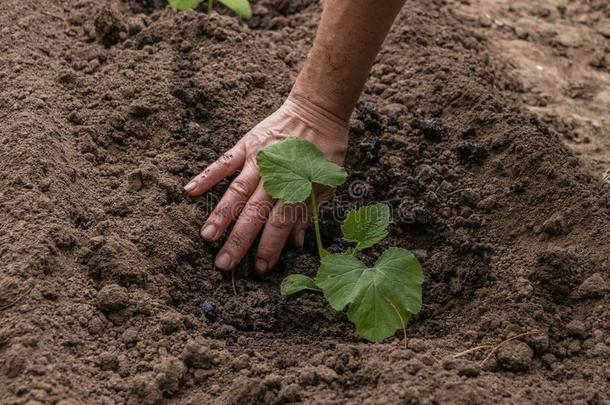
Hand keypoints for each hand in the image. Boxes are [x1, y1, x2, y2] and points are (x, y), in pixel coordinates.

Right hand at [184, 95, 348, 272]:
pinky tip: (190, 191)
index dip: (270, 247)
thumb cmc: (325, 151)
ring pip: (236, 191)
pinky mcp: (246, 145)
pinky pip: (224, 162)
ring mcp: (258, 159)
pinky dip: (207, 175)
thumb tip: (295, 242)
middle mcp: (275, 175)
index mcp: (297, 187)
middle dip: (239, 240)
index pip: (281, 223)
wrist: (318, 110)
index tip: (260, 268)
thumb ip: (309, 211)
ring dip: (221, 215)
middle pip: (255, 212)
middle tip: (224, 264)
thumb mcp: (327, 183)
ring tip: (207, 236)